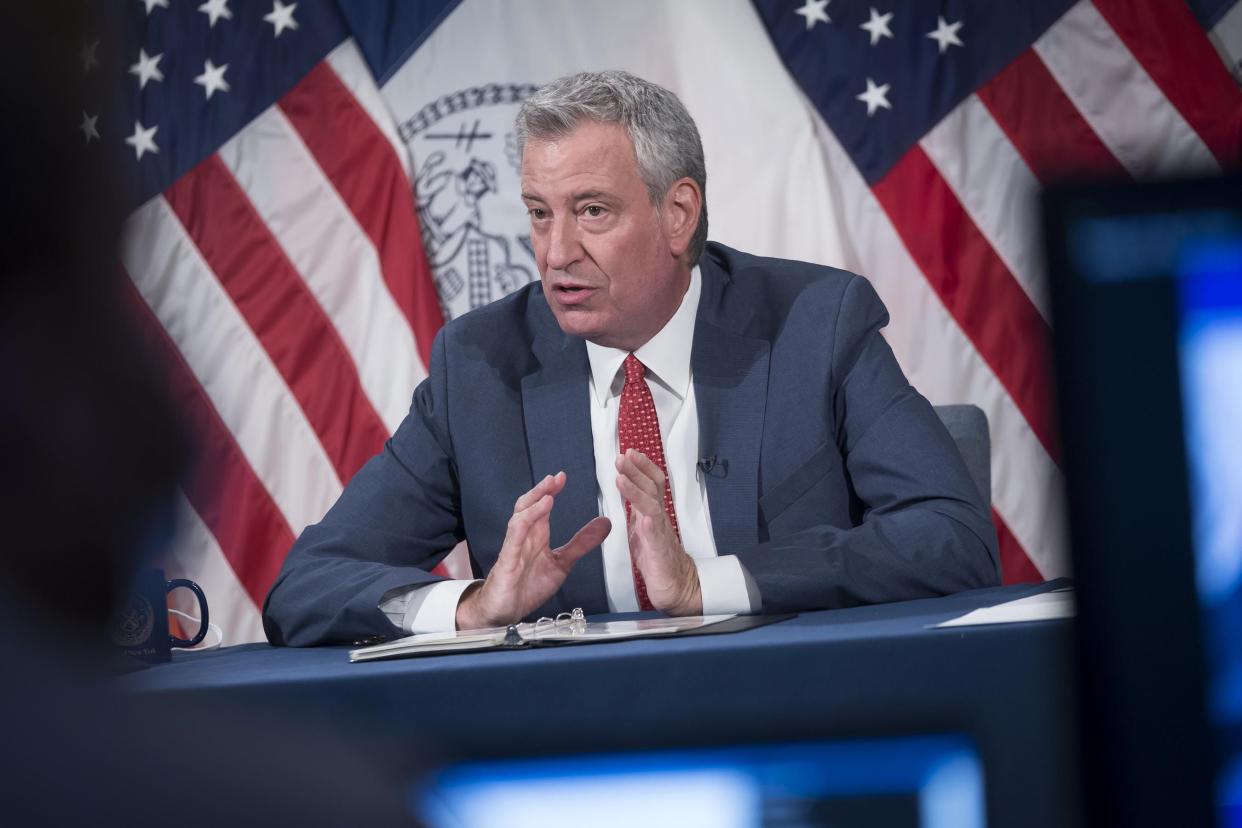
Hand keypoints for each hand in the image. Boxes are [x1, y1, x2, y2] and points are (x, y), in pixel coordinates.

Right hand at [456, 472, 609, 629]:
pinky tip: (532, 519)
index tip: (563, 477)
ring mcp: (514, 548)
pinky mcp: (507, 562)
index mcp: (536, 535)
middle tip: (556, 478)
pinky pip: (513, 540)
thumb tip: (605, 523)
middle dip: (541, 490)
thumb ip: (581, 543)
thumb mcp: (562, 563)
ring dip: (533, 505)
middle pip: (528, 506)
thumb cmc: (527, 586)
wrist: (505, 613)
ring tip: (548, 494)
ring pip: (519, 519)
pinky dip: (523, 527)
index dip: (550, 490)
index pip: (541, 506)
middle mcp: (524, 537)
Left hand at [615, 449, 702, 615]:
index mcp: (653, 513)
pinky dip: (645, 515)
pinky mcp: (659, 548)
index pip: (651, 484)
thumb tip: (626, 492)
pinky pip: (653, 528)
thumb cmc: (658, 560)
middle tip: (624, 455)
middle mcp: (659, 517)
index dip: (642, 467)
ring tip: (622, 472)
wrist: (677, 587)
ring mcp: (660, 531)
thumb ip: (636, 511)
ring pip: (651, 502)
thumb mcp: (642, 530)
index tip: (629, 452)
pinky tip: (637, 508)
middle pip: (652, 487)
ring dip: (636, 485)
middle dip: (638, 469)